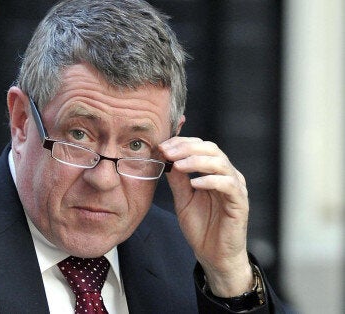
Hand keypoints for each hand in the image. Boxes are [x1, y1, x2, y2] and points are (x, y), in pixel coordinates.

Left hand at [159, 137, 253, 296]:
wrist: (214, 255)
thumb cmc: (201, 227)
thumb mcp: (182, 199)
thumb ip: (177, 180)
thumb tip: (165, 158)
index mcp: (214, 172)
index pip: (201, 147)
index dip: (182, 143)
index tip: (162, 146)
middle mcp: (227, 175)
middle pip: (211, 149)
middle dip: (187, 148)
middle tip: (167, 152)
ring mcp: (235, 188)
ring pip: (221, 163)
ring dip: (197, 161)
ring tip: (178, 165)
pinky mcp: (240, 203)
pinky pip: (229, 185)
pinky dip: (211, 181)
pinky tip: (195, 183)